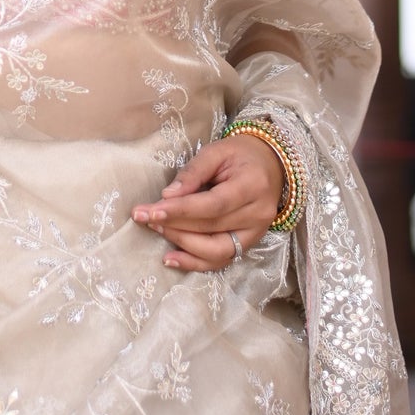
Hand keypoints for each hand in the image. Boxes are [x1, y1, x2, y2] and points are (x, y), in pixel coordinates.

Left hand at [132, 132, 284, 272]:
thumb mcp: (216, 151)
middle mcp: (258, 214)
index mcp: (253, 185)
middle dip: (174, 225)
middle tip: (145, 217)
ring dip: (183, 244)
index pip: (213, 204)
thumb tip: (167, 195)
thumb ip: (193, 172)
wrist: (269, 165)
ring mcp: (256, 233)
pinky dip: (195, 263)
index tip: (151, 210)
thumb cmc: (240, 155)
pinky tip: (171, 258)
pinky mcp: (249, 244)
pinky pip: (221, 261)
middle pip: (212, 228)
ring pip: (217, 251)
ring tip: (157, 230)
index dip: (181, 210)